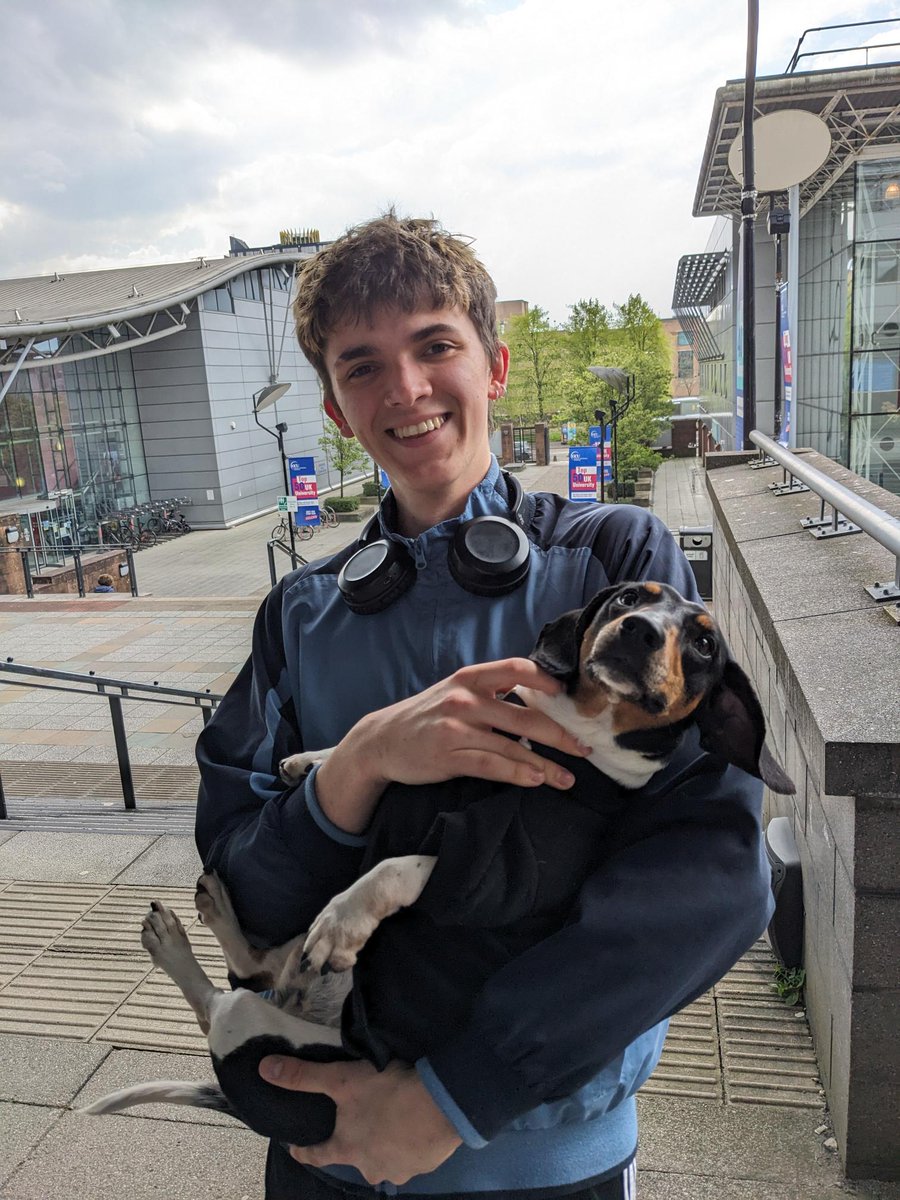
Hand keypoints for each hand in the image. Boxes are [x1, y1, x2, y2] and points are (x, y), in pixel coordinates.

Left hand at [259, 1055, 462, 1185]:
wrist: (442, 1105)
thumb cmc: (388, 1092)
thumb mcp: (342, 1078)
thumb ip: (303, 1076)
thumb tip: (263, 1069)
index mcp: (347, 1148)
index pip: (317, 1154)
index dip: (305, 1151)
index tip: (296, 1149)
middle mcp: (369, 1167)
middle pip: (354, 1159)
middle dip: (352, 1146)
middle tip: (356, 1125)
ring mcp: (398, 1169)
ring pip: (382, 1161)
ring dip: (381, 1147)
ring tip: (387, 1125)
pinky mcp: (424, 1165)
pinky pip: (409, 1157)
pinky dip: (406, 1145)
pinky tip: (412, 1128)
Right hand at [315, 658, 592, 831]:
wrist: (381, 740)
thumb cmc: (426, 717)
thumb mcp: (454, 692)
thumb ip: (490, 692)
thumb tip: (536, 698)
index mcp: (470, 678)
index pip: (516, 668)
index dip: (546, 679)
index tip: (567, 696)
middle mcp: (465, 699)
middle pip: (525, 715)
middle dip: (560, 735)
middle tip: (585, 748)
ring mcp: (457, 727)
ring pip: (514, 746)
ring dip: (546, 765)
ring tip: (569, 778)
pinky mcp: (449, 756)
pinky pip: (492, 765)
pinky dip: (518, 774)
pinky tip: (536, 781)